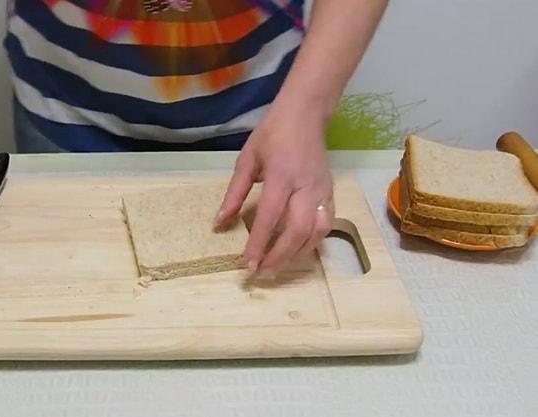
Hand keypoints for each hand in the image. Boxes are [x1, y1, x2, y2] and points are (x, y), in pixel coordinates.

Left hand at [217, 105, 334, 275]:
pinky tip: (297, 252)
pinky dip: (311, 243)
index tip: (248, 265)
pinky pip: (325, 225)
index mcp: (281, 176)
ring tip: (278, 267)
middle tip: (262, 273)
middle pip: (297, 231)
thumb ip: (235, 193)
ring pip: (316, 233)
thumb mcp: (247, 159)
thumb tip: (220, 222)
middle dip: (279, 257)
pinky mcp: (331, 193)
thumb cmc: (272, 134)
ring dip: (297, 254)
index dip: (259, 244)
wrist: (305, 115)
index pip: (270, 218)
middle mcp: (306, 187)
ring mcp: (322, 191)